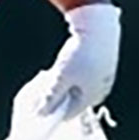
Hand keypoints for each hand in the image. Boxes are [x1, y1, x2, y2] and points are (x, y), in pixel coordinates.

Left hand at [39, 2, 121, 117]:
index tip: (36, 105)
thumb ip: (50, 97)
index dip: (51, 111)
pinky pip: (84, 76)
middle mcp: (101, 90)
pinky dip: (72, 74)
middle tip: (41, 86)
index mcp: (92, 98)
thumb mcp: (60, 77)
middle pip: (73, 100)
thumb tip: (41, 113)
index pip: (68, 113)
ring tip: (52, 72)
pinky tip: (65, 64)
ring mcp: (103, 77)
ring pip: (78, 86)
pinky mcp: (102, 65)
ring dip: (63, 83)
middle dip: (56, 96)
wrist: (97, 25)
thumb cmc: (80, 53)